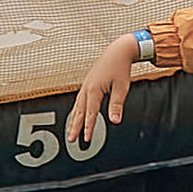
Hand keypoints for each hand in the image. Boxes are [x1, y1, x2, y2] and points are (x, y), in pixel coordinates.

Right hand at [68, 34, 145, 148]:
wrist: (117, 51)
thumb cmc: (120, 68)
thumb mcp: (121, 87)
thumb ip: (116, 105)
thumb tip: (115, 121)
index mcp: (94, 89)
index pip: (90, 113)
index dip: (88, 127)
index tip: (87, 139)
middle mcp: (87, 88)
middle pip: (79, 112)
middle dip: (75, 127)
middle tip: (71, 140)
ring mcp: (85, 86)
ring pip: (77, 107)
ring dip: (73, 120)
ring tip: (71, 133)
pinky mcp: (87, 85)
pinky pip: (79, 101)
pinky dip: (76, 111)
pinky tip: (76, 117)